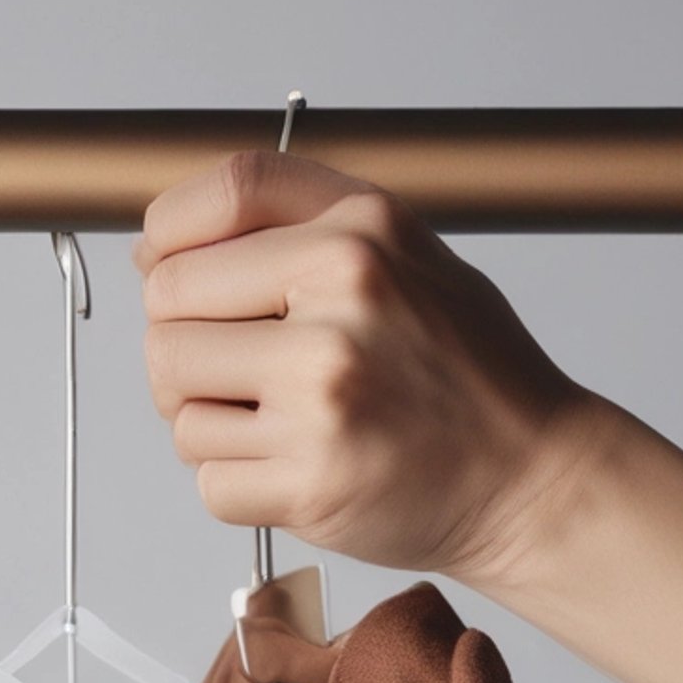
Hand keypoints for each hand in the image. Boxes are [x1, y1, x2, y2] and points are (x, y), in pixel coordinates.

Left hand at [135, 151, 603, 587]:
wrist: (527, 477)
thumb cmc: (463, 372)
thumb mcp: (401, 254)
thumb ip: (289, 229)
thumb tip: (154, 253)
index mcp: (361, 234)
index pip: (218, 200)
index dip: (167, 235)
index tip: (161, 265)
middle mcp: (342, 303)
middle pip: (168, 311)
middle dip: (184, 345)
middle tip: (236, 371)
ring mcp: (322, 397)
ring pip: (177, 403)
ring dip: (209, 421)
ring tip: (278, 423)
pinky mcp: (308, 482)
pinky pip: (208, 479)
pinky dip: (236, 482)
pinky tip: (291, 466)